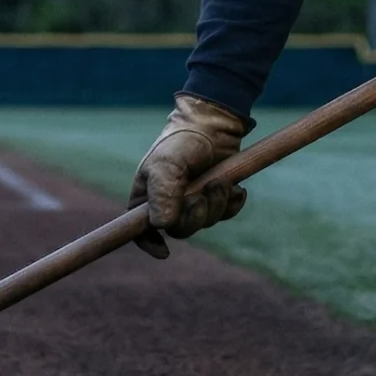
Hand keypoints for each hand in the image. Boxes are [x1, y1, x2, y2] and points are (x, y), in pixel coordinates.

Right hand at [128, 93, 252, 257]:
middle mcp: (168, 201)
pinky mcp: (215, 196)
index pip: (139, 230)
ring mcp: (193, 200)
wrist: (215, 123)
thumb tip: (162, 226)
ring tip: (220, 182)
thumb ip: (163, 193)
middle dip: (194, 216)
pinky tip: (236, 188)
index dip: (149, 244)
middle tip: (203, 196)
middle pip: (179, 230)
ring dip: (215, 205)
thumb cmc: (183, 140)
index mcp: (147, 195)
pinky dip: (231, 204)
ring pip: (204, 222)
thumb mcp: (167, 163)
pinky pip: (224, 214)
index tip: (164, 252)